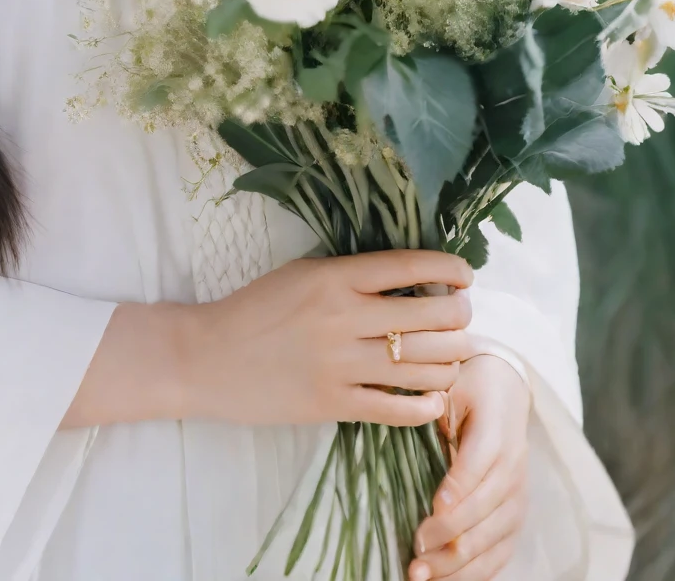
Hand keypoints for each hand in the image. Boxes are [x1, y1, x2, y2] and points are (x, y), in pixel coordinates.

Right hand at [63, 248, 471, 430]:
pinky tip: (435, 399)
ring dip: (449, 361)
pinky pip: (396, 407)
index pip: (410, 267)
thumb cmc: (256, 308)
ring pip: (421, 365)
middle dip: (459, 317)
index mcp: (335, 277)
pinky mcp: (333, 404)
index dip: (449, 270)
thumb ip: (351, 274)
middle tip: (463, 318)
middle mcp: (344, 317)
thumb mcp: (303, 274)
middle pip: (428, 317)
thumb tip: (409, 275)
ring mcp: (340, 364)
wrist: (209, 357)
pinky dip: (425, 405)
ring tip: (453, 357)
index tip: (466, 275)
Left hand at [409, 354, 530, 580]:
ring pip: (492, 541)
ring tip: (420, 575)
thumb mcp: (452, 383)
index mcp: (497, 432)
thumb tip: (409, 415)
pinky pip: (500, 553)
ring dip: (458, 564)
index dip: (457, 491)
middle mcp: (513, 470)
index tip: (432, 510)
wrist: (506, 389)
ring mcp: (517, 498)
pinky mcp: (514, 517)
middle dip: (450, 537)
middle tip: (415, 550)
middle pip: (486, 512)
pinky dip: (475, 573)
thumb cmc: (469, 384)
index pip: (479, 467)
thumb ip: (434, 403)